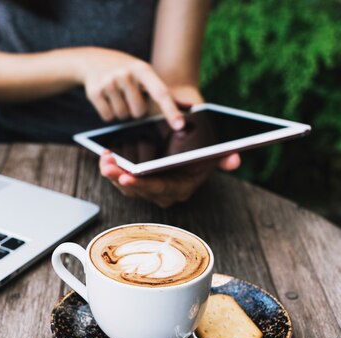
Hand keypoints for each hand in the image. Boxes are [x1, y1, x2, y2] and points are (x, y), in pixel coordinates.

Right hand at [76, 47, 183, 129]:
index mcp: (142, 69)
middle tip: (128, 96)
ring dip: (121, 112)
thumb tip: (190, 106)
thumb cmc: (126, 70)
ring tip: (116, 95)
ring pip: (122, 116)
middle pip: (138, 112)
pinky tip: (105, 98)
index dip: (171, 111)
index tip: (179, 125)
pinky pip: (108, 117)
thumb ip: (166, 92)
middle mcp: (126, 74)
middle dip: (135, 109)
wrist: (92, 60)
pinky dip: (108, 113)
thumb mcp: (144, 74)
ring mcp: (109, 82)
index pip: (161, 93)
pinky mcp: (94, 92)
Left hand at [99, 150, 240, 207]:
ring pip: (126, 186)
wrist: (191, 141)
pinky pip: (121, 179)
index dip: (142, 184)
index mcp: (180, 188)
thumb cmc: (201, 145)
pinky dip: (112, 168)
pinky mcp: (138, 182)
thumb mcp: (213, 150)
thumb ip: (223, 157)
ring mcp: (149, 190)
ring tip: (104, 159)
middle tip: (108, 167)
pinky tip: (105, 155)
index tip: (128, 177)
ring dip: (113, 174)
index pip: (159, 189)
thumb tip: (236, 160)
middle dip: (121, 178)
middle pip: (138, 190)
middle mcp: (163, 193)